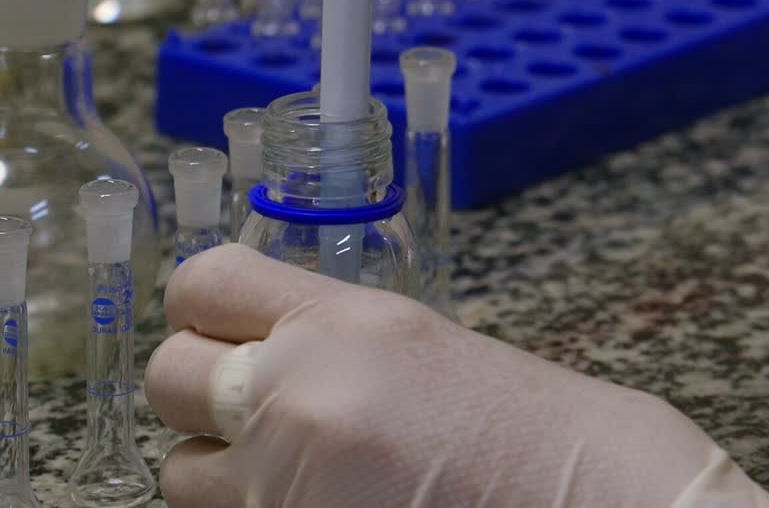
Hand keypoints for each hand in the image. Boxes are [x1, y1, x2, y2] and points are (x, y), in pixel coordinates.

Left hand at [145, 244, 768, 506]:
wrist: (605, 506)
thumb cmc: (545, 438)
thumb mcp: (427, 350)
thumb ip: (330, 342)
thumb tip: (260, 350)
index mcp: (345, 323)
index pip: (203, 283)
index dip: (200, 309)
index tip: (216, 330)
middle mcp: (300, 397)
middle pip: (162, 377)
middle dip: (197, 397)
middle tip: (244, 413)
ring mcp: (286, 487)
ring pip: (178, 476)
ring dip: (222, 477)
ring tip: (294, 479)